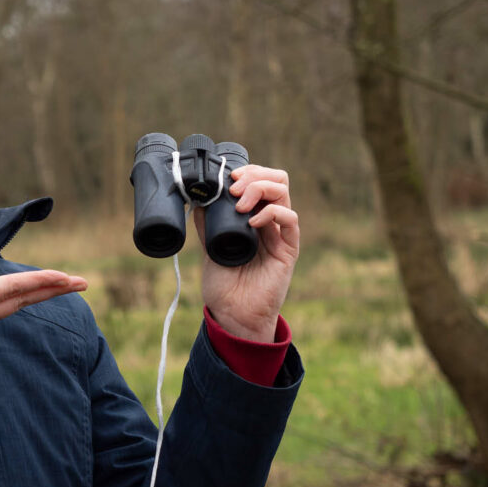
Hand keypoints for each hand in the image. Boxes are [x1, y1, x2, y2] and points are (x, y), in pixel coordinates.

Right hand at [0, 266, 87, 366]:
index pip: (11, 290)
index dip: (40, 281)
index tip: (68, 277)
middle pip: (20, 300)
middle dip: (51, 289)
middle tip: (82, 282)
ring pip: (13, 307)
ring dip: (38, 295)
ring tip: (60, 285)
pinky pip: (1, 312)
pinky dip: (19, 301)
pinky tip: (23, 297)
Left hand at [194, 165, 299, 342]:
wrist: (233, 314)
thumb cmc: (224, 284)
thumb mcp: (210, 247)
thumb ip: (208, 224)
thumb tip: (196, 198)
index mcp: (253, 217)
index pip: (260, 181)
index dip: (248, 172)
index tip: (227, 176)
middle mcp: (270, 222)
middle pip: (277, 180)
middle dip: (255, 175)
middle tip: (234, 187)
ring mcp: (281, 234)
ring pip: (284, 193)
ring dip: (260, 189)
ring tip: (240, 204)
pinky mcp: (289, 249)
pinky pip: (290, 220)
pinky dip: (272, 213)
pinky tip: (252, 222)